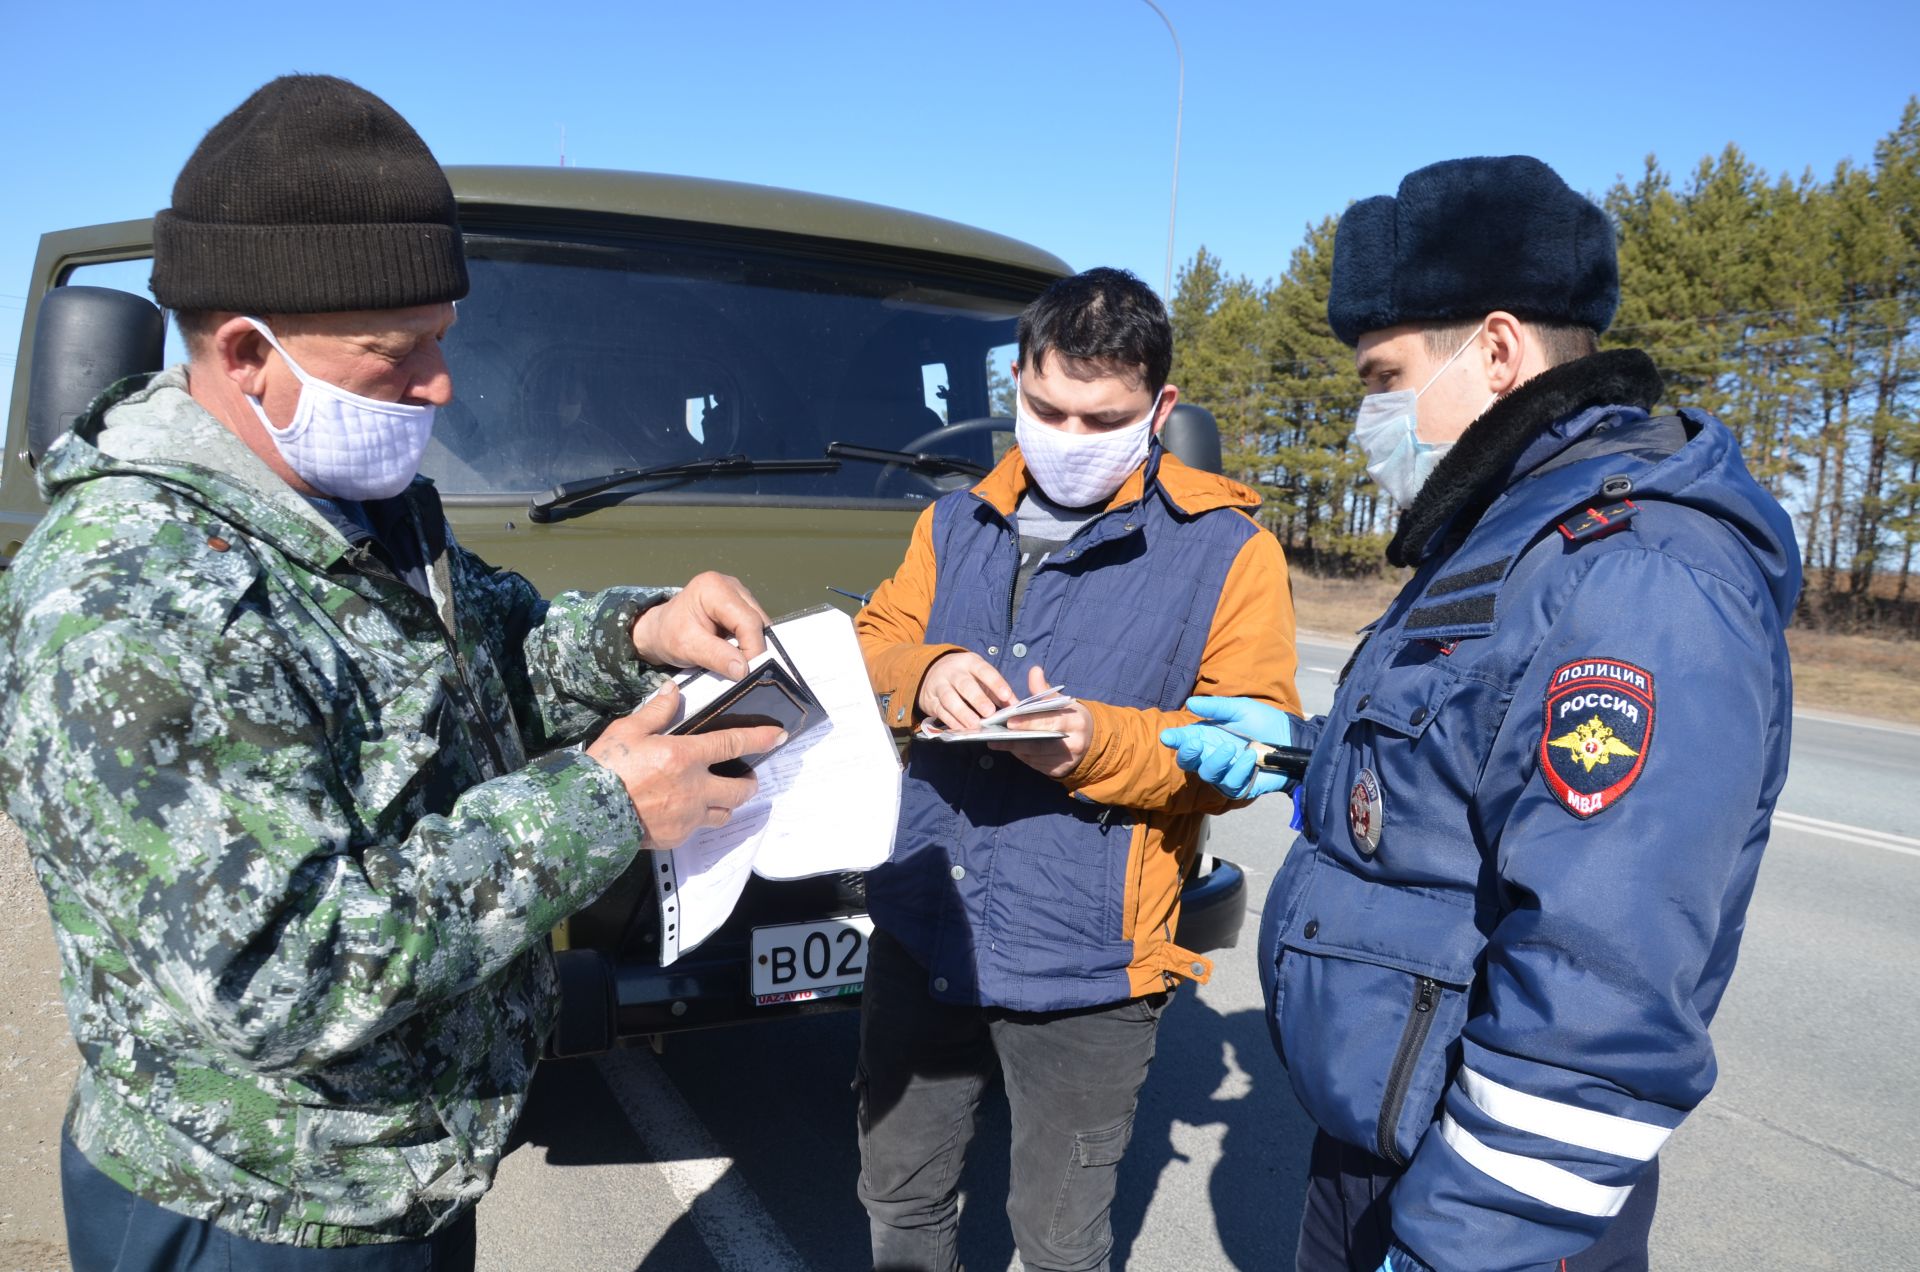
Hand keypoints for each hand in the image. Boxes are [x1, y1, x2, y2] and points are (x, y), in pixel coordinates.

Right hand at [585, 682, 785, 849]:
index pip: (733, 743)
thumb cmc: (606, 768)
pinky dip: (698, 819)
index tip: (778, 736)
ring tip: (719, 795)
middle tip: (745, 776)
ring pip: (725, 812)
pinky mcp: (677, 837)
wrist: (586, 814)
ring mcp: (688, 816)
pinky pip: (698, 828)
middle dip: (749, 782)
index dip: (759, 738)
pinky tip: (684, 812)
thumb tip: (672, 690)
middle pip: (741, 789)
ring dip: (727, 803)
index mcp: (685, 756)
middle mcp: (695, 789)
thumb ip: (656, 711)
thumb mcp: (627, 731)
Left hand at [630, 572, 770, 679]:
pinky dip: (750, 642)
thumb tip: (743, 670)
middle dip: (755, 648)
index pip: (747, 620)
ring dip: (753, 646)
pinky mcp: (742, 605)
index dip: (752, 648)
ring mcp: (739, 593)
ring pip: (761, 624)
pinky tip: (738, 653)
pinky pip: (756, 626)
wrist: (660, 630)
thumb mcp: (687, 647)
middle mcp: (731, 585)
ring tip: (739, 663)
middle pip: (758, 620)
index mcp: (714, 588)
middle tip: (746, 671)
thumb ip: (715, 656)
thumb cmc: (668, 634)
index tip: (749, 672)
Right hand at [918, 650, 1015, 733]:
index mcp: (970, 663)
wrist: (932, 672)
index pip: (984, 671)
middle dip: (977, 699)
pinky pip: (940, 711)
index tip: (1006, 696)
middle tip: (989, 712)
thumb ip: (999, 692)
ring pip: (950, 698)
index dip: (995, 683)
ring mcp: (940, 686)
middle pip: (965, 684)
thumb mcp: (981, 677)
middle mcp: (953, 672)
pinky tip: (961, 729)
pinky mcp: (930, 700)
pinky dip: (951, 721)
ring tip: (975, 724)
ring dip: (962, 713)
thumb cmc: (965, 677)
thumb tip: (1016, 707)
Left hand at [989, 664, 1093, 778]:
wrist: (1090, 741)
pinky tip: (1010, 749)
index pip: (1051, 722)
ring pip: (1035, 756)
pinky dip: (1022, 756)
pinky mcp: (1059, 771)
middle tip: (995, 736)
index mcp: (1076, 721)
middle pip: (1041, 743)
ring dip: (1015, 749)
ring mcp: (1067, 759)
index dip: (1030, 722)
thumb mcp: (1061, 702)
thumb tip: (1034, 671)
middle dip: (1016, 740)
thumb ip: (1044, 690)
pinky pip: (1036, 764)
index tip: (1010, 720)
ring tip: (996, 742)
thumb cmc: (1069, 717)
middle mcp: (1074, 742)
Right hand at [1159, 695, 1297, 799]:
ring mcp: (1224, 773)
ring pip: (1207, 774)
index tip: (1167, 736)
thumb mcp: (1240, 708)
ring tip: (1233, 748)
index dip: (1174, 739)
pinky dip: (1238, 770)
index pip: (1184, 740)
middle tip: (1194, 745)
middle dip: (1187, 755)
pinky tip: (1250, 758)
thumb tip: (1191, 702)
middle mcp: (1211, 756)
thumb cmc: (1264, 722)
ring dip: (1216, 762)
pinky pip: (1230, 784)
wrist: (1291, 740)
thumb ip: (1217, 706)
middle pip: (1188, 762)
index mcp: (1207, 736)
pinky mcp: (1239, 787)